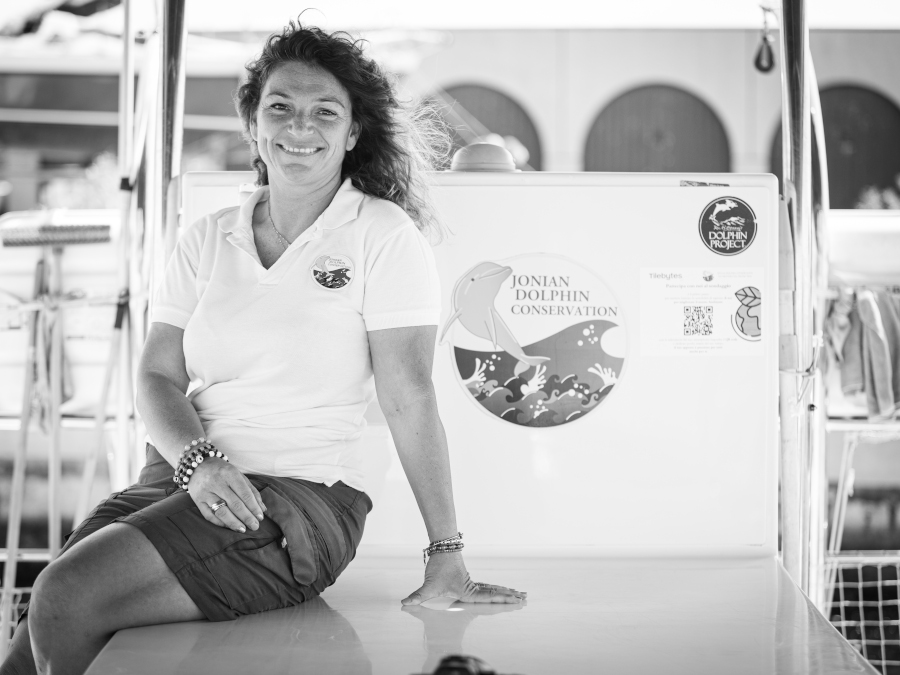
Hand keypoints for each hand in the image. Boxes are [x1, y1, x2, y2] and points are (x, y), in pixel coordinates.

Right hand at [187, 458, 266, 532]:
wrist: (198, 465)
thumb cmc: (223, 471)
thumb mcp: (239, 475)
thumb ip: (251, 491)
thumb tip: (262, 509)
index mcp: (230, 474)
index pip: (245, 494)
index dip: (254, 507)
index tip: (260, 517)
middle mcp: (217, 482)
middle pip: (235, 504)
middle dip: (246, 517)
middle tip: (255, 526)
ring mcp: (206, 492)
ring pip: (221, 511)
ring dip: (233, 523)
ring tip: (243, 529)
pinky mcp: (197, 500)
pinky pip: (209, 515)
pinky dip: (219, 523)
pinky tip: (228, 526)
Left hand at [401, 552, 526, 604]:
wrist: (442, 549)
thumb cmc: (438, 567)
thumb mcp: (428, 585)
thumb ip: (417, 596)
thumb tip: (404, 604)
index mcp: (467, 591)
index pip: (489, 598)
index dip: (502, 600)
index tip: (515, 600)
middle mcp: (473, 587)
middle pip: (495, 592)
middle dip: (510, 596)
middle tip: (525, 598)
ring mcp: (472, 583)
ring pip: (493, 588)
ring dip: (505, 592)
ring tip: (520, 594)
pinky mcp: (469, 580)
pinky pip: (487, 586)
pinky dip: (496, 589)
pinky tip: (501, 590)